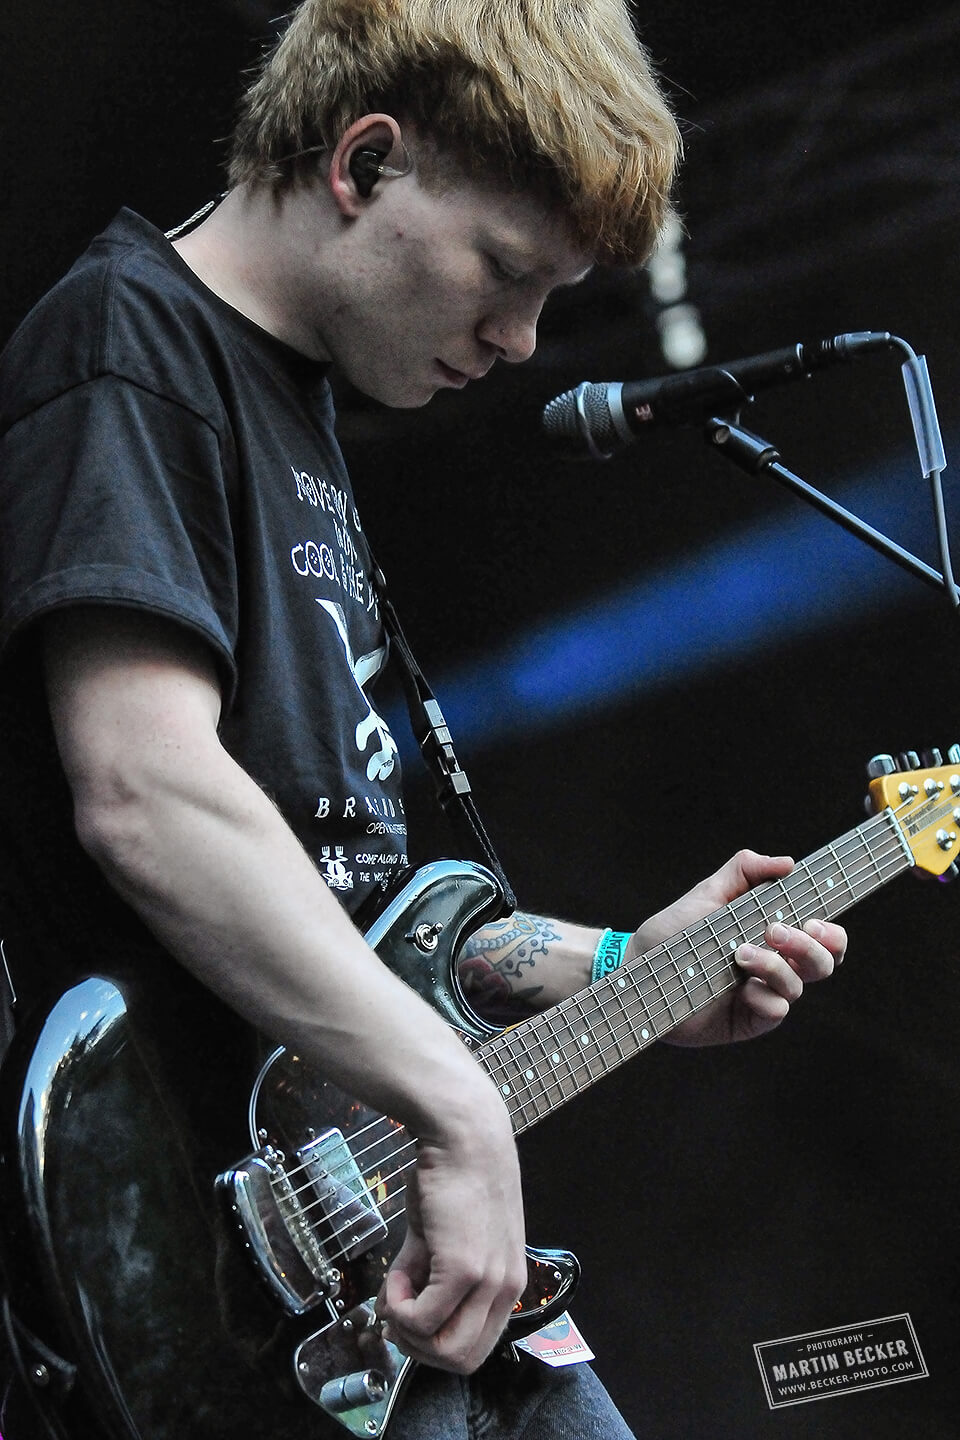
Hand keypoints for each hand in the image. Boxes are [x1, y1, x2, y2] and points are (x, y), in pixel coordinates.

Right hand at [376, 1090, 526, 1372]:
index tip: (408, 1318)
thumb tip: (394, 1312)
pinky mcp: (465, 1269)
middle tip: (396, 1312)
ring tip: (396, 1290)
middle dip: (418, 1347)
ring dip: (408, 1331)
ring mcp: (488, 1282)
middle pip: (461, 1362)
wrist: (463, 1133)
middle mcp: (505, 1289)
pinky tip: (395, 1274)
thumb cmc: (454, 1175)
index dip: (434, 1343)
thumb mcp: (443, 1236)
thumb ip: (425, 1275)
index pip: (475, 1349)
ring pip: (445, 1352)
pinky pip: (423, 1319)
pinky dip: (399, 1307)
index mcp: (506, 1284)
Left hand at [628, 850, 846, 1045]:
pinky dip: (765, 997)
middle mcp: (774, 966)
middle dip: (810, 946)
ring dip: (775, 966)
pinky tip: (742, 989)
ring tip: (740, 953)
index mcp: (771, 936)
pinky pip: (776, 1010)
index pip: (822, 936)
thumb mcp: (707, 893)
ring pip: (798, 985)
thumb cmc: (672, 932)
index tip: (815, 920)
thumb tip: (788, 863)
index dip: (831, 932)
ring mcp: (762, 993)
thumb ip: (744, 871)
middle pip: (823, 962)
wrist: (636, 969)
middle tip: (775, 931)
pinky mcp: (747, 1020)